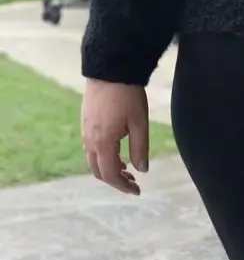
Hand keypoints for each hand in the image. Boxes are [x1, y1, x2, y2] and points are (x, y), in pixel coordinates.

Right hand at [81, 79, 149, 195]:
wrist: (109, 69)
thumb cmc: (128, 94)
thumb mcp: (139, 122)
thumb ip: (140, 148)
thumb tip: (142, 170)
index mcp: (103, 142)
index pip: (110, 174)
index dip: (123, 186)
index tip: (138, 190)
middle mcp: (90, 140)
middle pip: (98, 171)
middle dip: (115, 180)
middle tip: (133, 181)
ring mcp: (85, 131)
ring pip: (93, 160)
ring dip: (108, 168)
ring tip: (127, 167)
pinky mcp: (85, 122)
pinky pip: (90, 148)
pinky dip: (102, 156)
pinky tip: (117, 150)